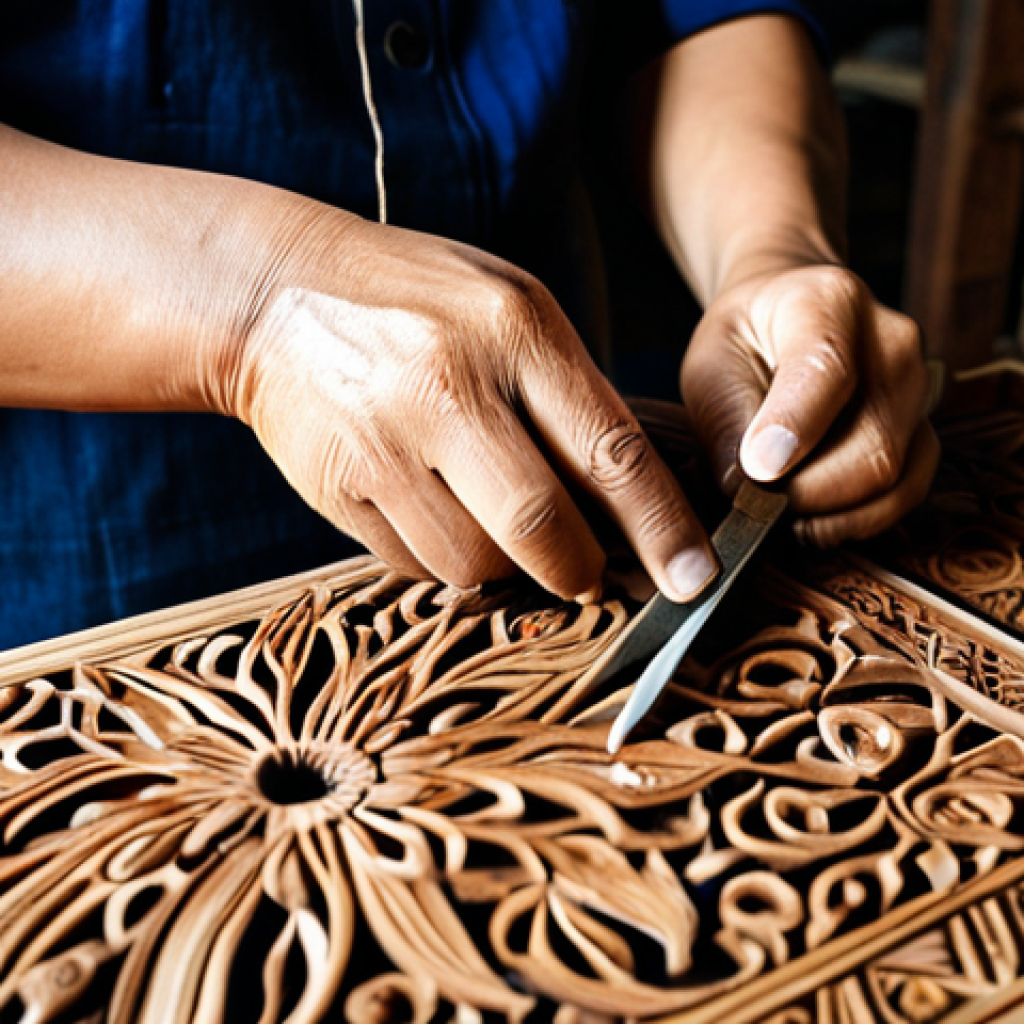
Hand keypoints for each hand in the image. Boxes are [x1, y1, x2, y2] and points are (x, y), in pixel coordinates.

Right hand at [228, 214, 716, 601]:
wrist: (276, 295)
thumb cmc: (416, 300)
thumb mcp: (508, 306)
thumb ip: (570, 392)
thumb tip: (626, 499)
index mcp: (513, 330)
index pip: (610, 451)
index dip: (662, 528)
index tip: (695, 580)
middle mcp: (449, 387)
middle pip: (541, 525)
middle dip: (581, 571)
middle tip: (590, 576)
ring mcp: (385, 443)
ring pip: (474, 564)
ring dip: (504, 569)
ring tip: (493, 525)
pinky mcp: (336, 488)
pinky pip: (415, 564)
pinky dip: (442, 559)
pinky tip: (433, 510)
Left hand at [681, 265, 939, 544]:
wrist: (785, 318)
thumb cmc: (743, 340)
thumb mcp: (711, 364)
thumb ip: (726, 420)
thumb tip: (745, 489)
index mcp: (828, 302)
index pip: (826, 369)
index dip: (793, 429)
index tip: (758, 470)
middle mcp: (892, 344)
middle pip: (873, 445)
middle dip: (808, 494)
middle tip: (757, 503)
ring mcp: (918, 390)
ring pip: (896, 479)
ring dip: (832, 516)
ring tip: (782, 512)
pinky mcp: (923, 431)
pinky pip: (906, 494)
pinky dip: (856, 520)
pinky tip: (813, 519)